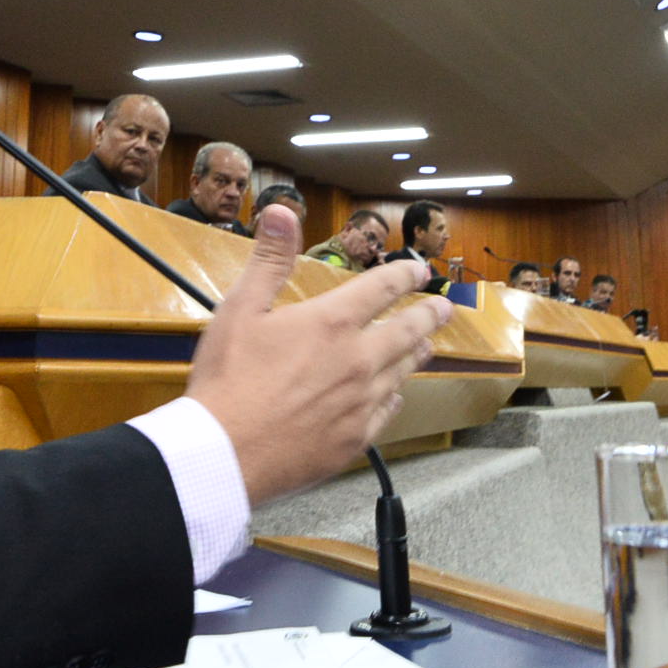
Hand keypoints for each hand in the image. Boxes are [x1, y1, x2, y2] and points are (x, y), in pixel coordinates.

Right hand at [186, 207, 453, 504]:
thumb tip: (282, 213)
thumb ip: (268, 260)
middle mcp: (358, 360)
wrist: (224, 453)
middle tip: (444, 307)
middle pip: (408, 331)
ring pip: (403, 371)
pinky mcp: (355, 439)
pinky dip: (394, 398)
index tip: (418, 272)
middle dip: (430, 315)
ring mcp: (361, 403)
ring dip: (417, 353)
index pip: (383, 288)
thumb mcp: (240, 309)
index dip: (405, 275)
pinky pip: (387, 412)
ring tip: (426, 346)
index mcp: (332, 322)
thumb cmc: (227, 381)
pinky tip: (393, 397)